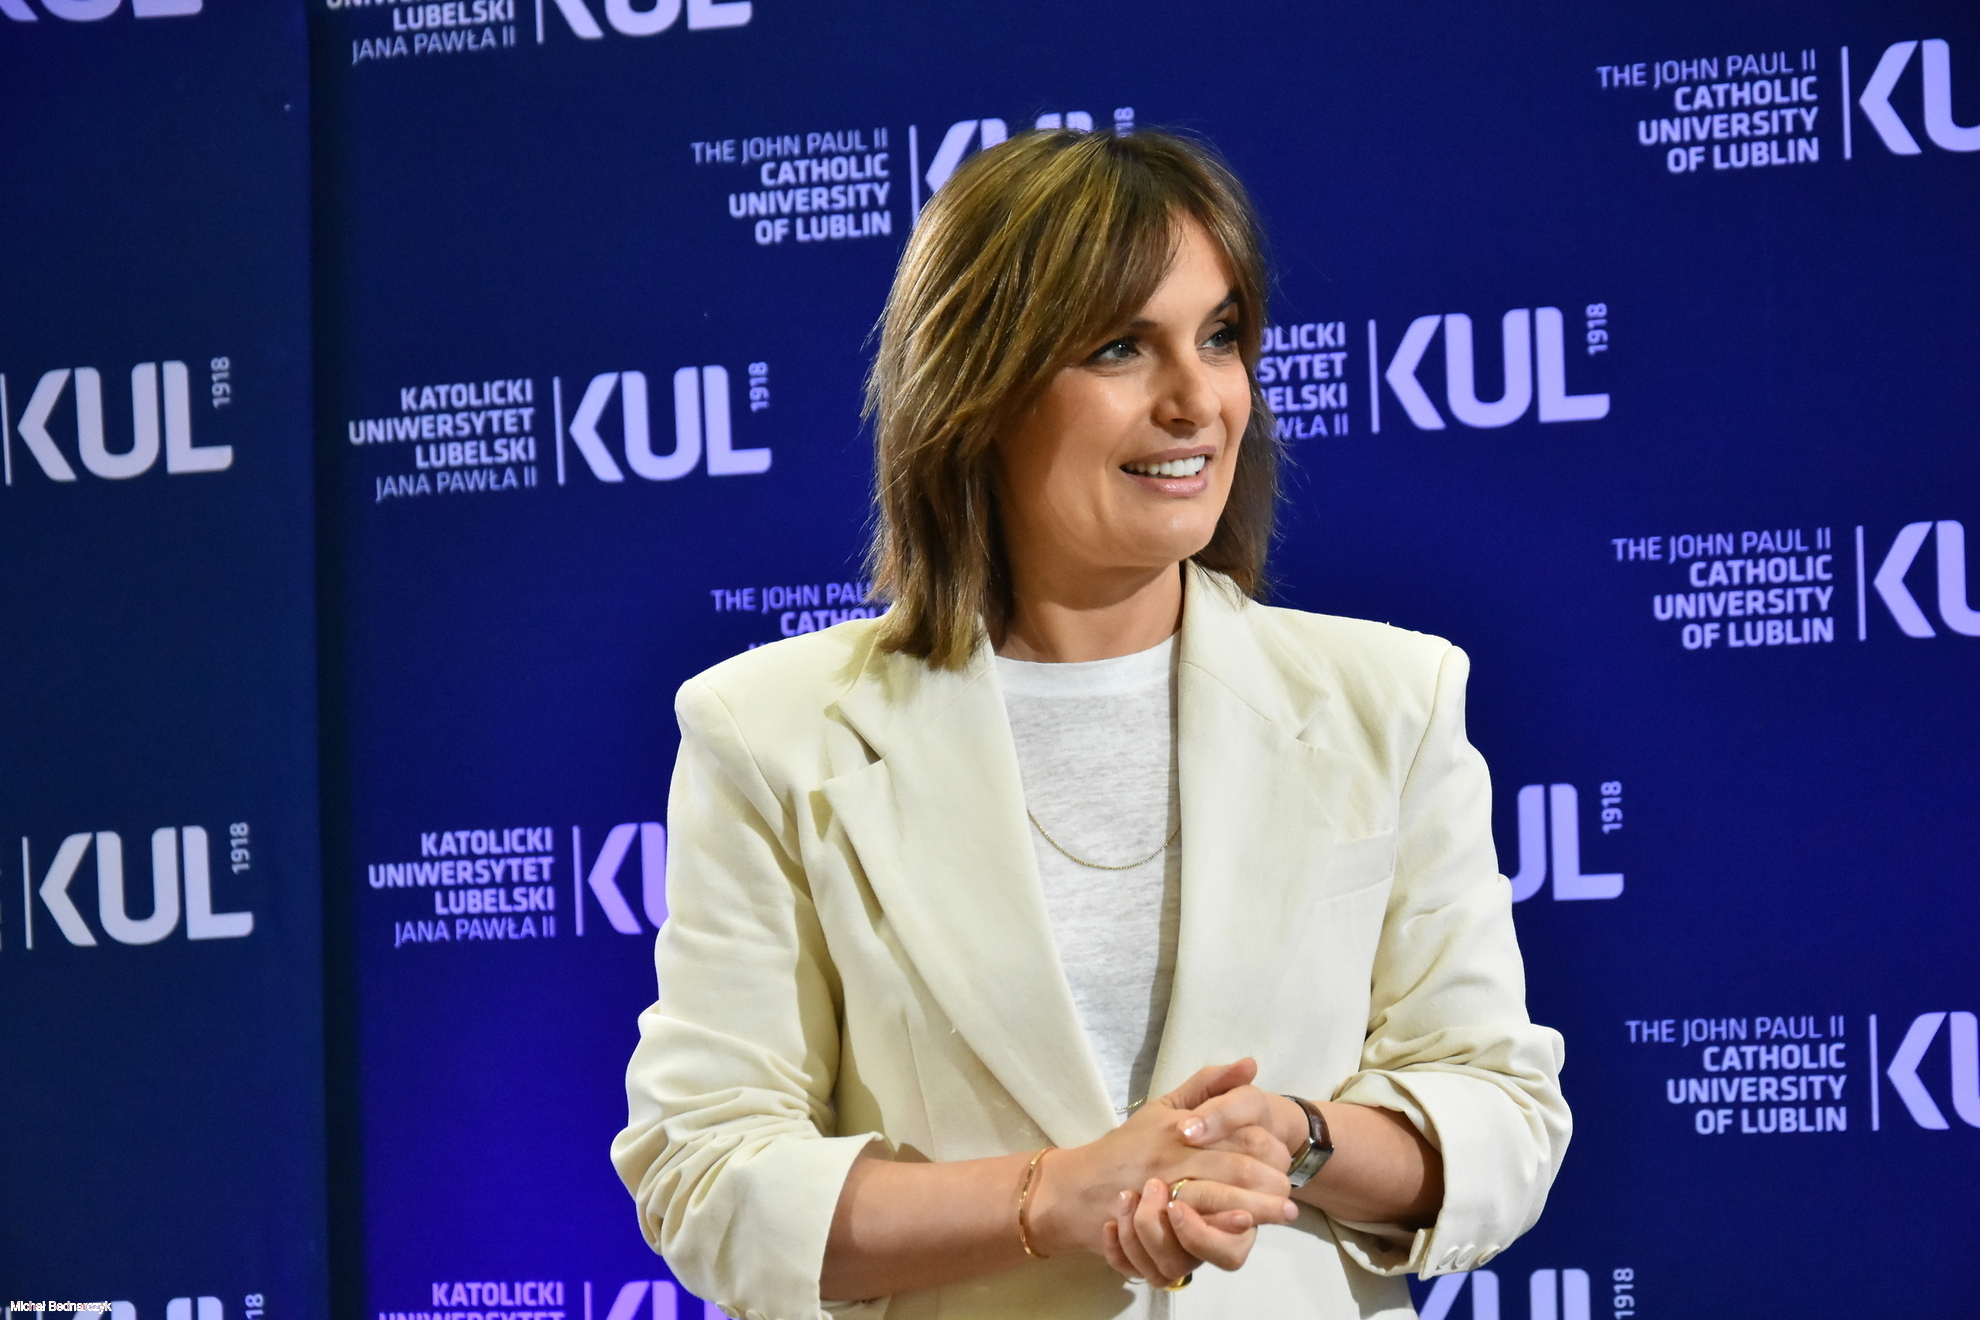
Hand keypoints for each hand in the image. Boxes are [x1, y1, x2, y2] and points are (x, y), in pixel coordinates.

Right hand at [1027, 1060, 1296, 1265]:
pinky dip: (1225, 1229)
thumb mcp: (1163, 1107)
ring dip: (1260, 1208)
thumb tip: (1250, 1063)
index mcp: (1180, 1126)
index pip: (1239, 1132)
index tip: (1284, 1155)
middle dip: (1272, 1180)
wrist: (1075, 1191)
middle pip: (1237, 1166)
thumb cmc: (1124, 1147)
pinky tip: (1246, 1230)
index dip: (1270, 1145)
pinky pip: (1198, 1229)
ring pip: (1222, 1198)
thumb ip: (1207, 1084)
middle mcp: (1174, 1156)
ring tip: (1284, 1212)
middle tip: (1291, 1191)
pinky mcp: (1158, 1225)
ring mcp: (1164, 1192)